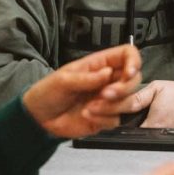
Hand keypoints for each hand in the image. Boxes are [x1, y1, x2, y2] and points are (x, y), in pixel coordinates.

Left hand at [23, 44, 140, 137]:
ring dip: (112, 106)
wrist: (39, 118)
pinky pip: (116, 120)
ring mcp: (108, 100)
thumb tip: (108, 72)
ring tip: (89, 107)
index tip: (129, 73)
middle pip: (135, 80)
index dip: (134, 61)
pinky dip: (103, 119)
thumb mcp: (63, 80)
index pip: (127, 54)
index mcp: (100, 64)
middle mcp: (108, 80)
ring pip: (129, 102)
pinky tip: (86, 116)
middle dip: (123, 89)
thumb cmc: (48, 92)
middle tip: (104, 94)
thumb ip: (87, 77)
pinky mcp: (105, 118)